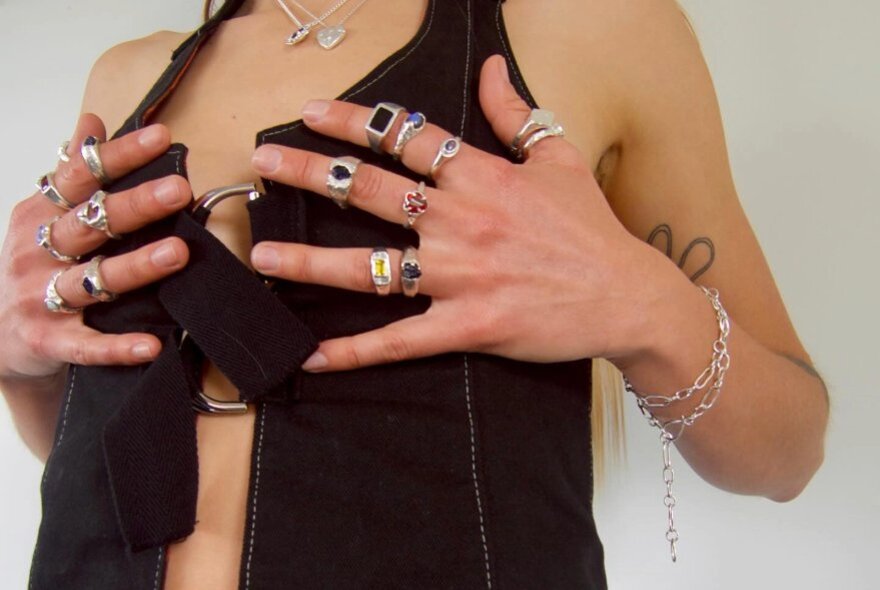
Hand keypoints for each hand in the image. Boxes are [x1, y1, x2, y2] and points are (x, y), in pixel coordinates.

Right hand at [0, 113, 191, 383]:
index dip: (118, 155)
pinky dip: (116, 346)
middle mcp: (36, 252)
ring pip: (93, 279)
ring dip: (136, 267)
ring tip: (178, 253)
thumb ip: (71, 172)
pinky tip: (150, 344)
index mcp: (38, 215)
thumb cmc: (31, 267)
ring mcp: (39, 297)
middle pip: (90, 224)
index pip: (80, 177)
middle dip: (135, 206)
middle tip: (179, 190)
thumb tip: (93, 121)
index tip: (160, 137)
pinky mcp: (47, 341)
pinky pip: (86, 345)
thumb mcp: (42, 215)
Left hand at [250, 54, 667, 371]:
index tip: (311, 111)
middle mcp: (460, 220)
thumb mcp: (559, 157)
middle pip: (370, 190)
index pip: (406, 137)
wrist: (626, 294)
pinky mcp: (468, 325)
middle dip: (310, 172)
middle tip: (262, 164)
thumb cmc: (591, 227)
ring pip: (371, 268)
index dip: (354, 120)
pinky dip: (356, 352)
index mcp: (480, 176)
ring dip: (311, 264)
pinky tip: (314, 356)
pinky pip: (401, 340)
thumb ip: (517, 112)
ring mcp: (461, 275)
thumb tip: (492, 67)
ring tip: (263, 258)